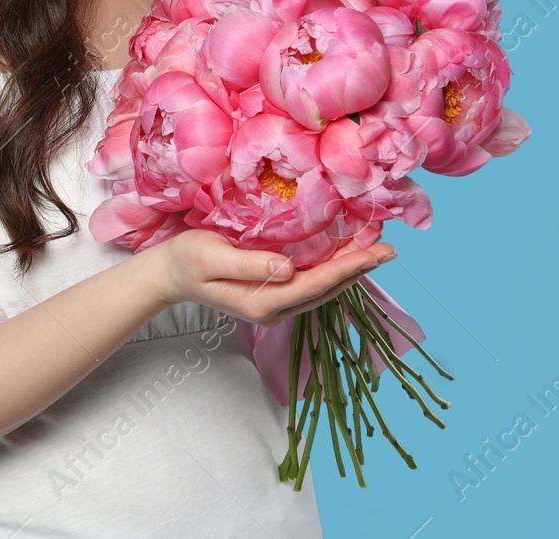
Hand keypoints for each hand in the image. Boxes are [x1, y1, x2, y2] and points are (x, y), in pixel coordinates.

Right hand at [144, 229, 396, 328]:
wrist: (169, 274)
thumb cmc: (186, 260)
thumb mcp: (211, 257)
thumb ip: (249, 265)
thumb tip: (287, 268)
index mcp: (262, 302)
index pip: (314, 285)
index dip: (347, 269)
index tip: (375, 253)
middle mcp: (274, 309)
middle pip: (326, 290)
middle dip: (358, 270)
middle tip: (389, 249)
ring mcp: (274, 304)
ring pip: (322, 289)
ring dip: (349, 271)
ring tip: (376, 251)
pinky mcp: (273, 294)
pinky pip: (311, 284)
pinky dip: (332, 269)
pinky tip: (345, 255)